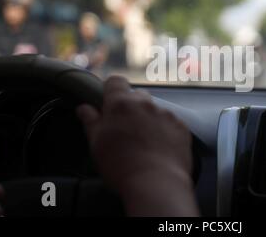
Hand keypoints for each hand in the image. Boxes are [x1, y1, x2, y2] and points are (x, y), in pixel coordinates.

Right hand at [77, 76, 198, 215]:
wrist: (156, 183)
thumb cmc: (120, 165)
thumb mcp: (97, 144)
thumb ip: (91, 121)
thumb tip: (84, 108)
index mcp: (121, 104)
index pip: (115, 81)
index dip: (111, 89)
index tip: (109, 102)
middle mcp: (145, 103)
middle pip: (136, 95)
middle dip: (131, 107)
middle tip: (126, 129)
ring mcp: (166, 114)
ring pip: (155, 110)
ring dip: (149, 119)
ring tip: (145, 142)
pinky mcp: (181, 126)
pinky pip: (171, 122)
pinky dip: (166, 130)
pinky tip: (161, 148)